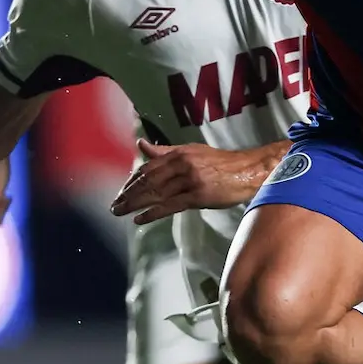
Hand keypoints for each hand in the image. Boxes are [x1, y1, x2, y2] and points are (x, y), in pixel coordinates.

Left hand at [110, 140, 274, 223]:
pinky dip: (153, 213)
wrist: (248, 171)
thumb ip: (164, 151)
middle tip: (114, 206)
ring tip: (121, 212)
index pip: (148, 168)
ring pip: (156, 193)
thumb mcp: (191, 152)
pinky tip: (140, 219)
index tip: (120, 193)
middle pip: (148, 180)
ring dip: (135, 204)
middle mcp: (182, 164)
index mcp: (179, 153)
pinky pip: (170, 205)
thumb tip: (141, 144)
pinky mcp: (198, 195)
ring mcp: (190, 180)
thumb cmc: (221, 163)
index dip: (131, 182)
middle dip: (128, 194)